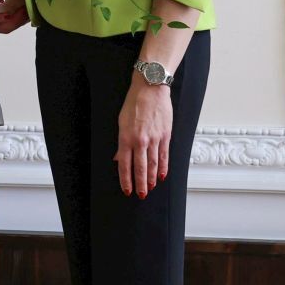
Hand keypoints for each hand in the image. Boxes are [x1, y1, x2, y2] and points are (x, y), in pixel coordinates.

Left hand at [114, 80, 171, 197]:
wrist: (150, 88)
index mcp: (126, 137)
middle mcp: (140, 140)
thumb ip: (121, 143)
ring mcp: (154, 139)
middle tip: (141, 195)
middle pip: (140, 168)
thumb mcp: (121, 121)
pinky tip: (162, 176)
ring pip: (153, 164)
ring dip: (152, 178)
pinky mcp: (165, 136)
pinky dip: (163, 168)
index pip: (125, 164)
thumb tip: (119, 159)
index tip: (127, 190)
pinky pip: (164, 156)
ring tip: (151, 188)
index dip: (126, 179)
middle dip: (140, 184)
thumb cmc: (133, 103)